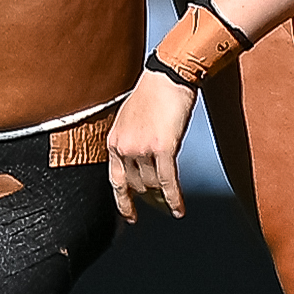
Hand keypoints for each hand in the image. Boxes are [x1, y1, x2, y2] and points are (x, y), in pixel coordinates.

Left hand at [108, 73, 198, 221]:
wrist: (167, 77)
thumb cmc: (152, 94)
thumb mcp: (129, 119)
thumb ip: (129, 141)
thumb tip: (137, 161)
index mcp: (114, 141)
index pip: (116, 181)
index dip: (123, 202)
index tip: (130, 216)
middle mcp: (124, 148)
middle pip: (138, 186)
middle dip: (150, 198)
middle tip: (162, 207)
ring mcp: (142, 149)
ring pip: (154, 185)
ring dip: (163, 198)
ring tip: (173, 206)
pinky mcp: (162, 148)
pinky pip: (168, 182)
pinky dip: (174, 199)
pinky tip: (179, 210)